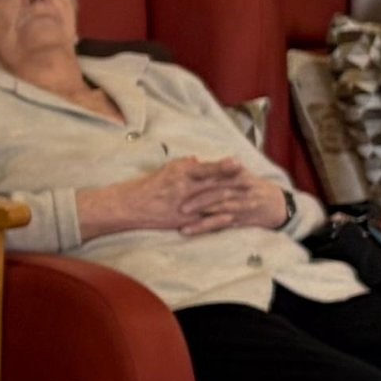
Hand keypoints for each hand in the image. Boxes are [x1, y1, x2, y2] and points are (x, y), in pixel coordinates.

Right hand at [100, 156, 266, 234]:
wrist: (128, 206)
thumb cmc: (146, 186)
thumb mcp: (166, 170)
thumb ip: (184, 166)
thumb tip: (197, 161)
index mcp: (180, 172)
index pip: (207, 168)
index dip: (225, 167)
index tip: (240, 164)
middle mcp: (184, 187)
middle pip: (214, 184)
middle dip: (234, 183)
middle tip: (252, 181)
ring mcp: (184, 204)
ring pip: (211, 201)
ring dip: (230, 199)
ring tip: (247, 198)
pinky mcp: (182, 219)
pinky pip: (203, 218)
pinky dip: (218, 218)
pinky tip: (231, 217)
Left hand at [182, 160, 284, 235]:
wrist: (274, 203)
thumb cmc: (249, 184)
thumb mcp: (238, 171)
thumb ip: (217, 167)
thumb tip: (191, 159)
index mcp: (239, 174)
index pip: (219, 174)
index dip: (203, 177)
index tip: (184, 179)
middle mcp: (242, 189)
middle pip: (219, 194)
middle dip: (199, 200)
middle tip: (180, 205)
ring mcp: (242, 206)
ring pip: (219, 211)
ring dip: (199, 218)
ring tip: (180, 221)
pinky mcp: (239, 220)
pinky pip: (219, 225)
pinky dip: (203, 227)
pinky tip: (188, 230)